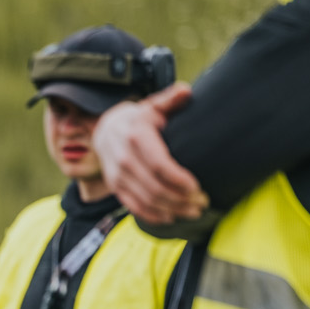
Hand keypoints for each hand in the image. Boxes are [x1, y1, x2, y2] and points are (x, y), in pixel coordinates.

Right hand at [93, 83, 208, 225]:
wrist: (106, 130)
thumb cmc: (138, 119)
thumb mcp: (153, 106)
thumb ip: (170, 99)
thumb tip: (186, 91)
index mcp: (136, 137)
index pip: (158, 165)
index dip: (178, 179)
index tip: (197, 187)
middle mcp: (124, 159)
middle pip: (155, 187)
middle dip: (180, 199)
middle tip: (203, 203)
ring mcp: (118, 176)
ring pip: (146, 200)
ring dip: (172, 209)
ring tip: (193, 211)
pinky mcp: (116, 188)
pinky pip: (135, 207)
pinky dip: (154, 216)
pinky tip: (172, 217)